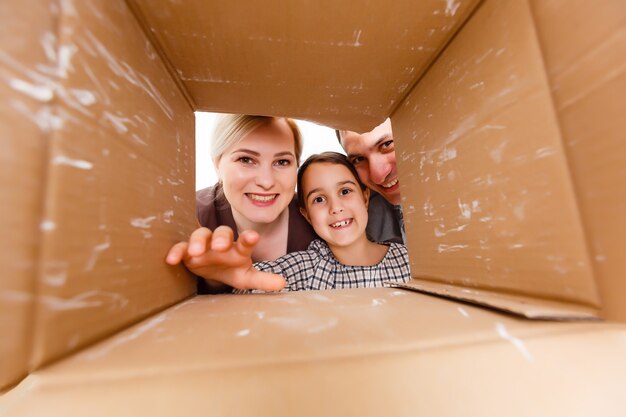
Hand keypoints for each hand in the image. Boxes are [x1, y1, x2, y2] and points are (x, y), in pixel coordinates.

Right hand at [166, 226, 285, 290]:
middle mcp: (221, 242)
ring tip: (195, 252)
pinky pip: (180, 246)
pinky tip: (172, 259)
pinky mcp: (186, 251)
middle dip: (221, 238)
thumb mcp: (246, 277)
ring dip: (198, 241)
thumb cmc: (231, 269)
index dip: (248, 239)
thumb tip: (283, 284)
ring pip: (201, 235)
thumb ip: (263, 280)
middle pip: (222, 232)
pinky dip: (176, 251)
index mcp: (238, 248)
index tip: (253, 237)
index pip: (245, 241)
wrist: (210, 270)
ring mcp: (203, 244)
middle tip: (221, 247)